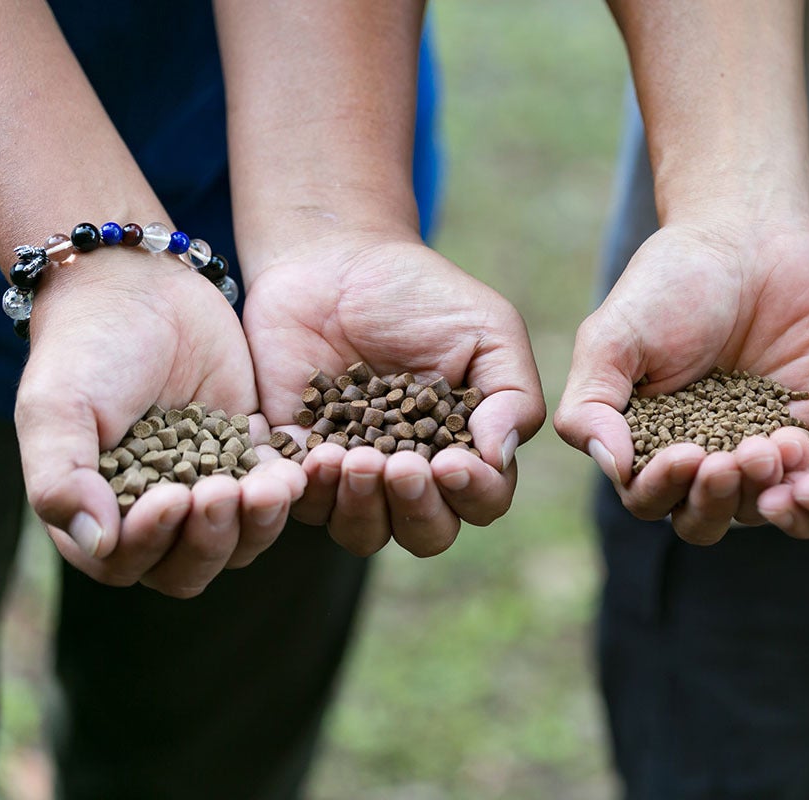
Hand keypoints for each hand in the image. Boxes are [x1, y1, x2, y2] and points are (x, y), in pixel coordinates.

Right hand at [16, 250, 305, 597]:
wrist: (139, 286)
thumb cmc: (85, 349)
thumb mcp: (57, 408)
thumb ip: (61, 479)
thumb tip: (97, 544)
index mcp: (101, 512)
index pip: (127, 561)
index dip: (151, 543)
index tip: (170, 499)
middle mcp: (157, 511)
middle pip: (193, 564)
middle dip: (213, 537)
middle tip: (224, 492)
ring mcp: (210, 483)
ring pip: (243, 537)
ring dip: (259, 520)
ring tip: (270, 486)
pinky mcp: (251, 452)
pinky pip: (277, 489)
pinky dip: (289, 488)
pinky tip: (299, 471)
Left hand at [243, 232, 544, 557]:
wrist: (335, 260)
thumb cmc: (423, 294)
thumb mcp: (488, 329)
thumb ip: (511, 393)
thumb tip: (499, 456)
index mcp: (465, 450)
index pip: (483, 500)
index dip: (472, 493)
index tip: (450, 462)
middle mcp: (412, 474)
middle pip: (426, 534)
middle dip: (415, 508)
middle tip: (398, 466)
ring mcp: (353, 474)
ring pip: (362, 532)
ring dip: (360, 506)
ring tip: (350, 458)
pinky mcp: (297, 461)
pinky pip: (299, 502)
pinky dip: (307, 489)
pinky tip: (313, 455)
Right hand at [555, 218, 808, 543]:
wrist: (746, 234)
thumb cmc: (669, 281)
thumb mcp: (613, 338)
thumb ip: (592, 404)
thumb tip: (610, 465)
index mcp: (645, 441)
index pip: (647, 498)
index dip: (664, 489)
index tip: (687, 455)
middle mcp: (698, 452)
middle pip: (702, 517)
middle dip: (717, 499)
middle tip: (735, 459)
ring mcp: (753, 442)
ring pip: (757, 502)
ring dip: (763, 487)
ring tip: (774, 446)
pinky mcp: (806, 425)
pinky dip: (806, 470)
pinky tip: (801, 439)